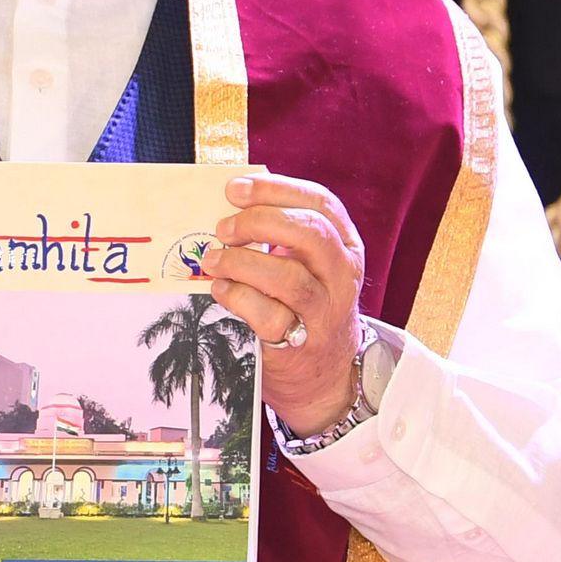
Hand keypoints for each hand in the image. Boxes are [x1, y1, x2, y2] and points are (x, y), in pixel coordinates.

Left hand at [205, 172, 366, 435]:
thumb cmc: (306, 306)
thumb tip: (232, 204)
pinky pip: (269, 316)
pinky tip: (221, 290)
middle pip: (311, 234)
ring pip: (289, 277)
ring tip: (214, 259)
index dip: (277, 190)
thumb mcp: (311, 265)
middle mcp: (342, 275)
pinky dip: (238, 298)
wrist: (326, 373)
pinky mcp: (301, 343)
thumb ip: (284, 235)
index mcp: (346, 246)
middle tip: (224, 227)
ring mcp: (325, 311)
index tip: (236, 188)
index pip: (321, 204)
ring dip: (242, 263)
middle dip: (261, 222)